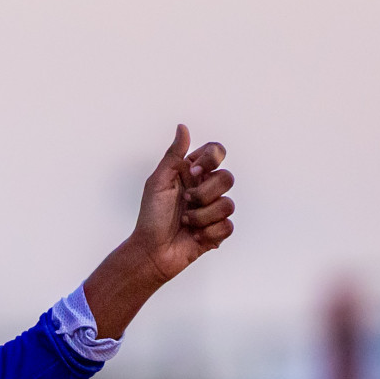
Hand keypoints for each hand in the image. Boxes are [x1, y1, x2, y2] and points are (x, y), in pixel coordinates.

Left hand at [83, 124, 234, 339]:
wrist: (152, 251)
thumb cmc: (151, 217)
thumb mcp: (158, 182)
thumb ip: (174, 155)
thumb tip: (182, 127)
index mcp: (192, 173)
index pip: (216, 152)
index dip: (210, 160)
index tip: (191, 173)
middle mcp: (206, 189)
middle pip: (227, 178)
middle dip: (204, 193)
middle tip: (185, 201)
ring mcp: (214, 210)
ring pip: (228, 204)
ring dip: (201, 216)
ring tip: (185, 222)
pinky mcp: (218, 231)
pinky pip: (227, 226)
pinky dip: (207, 232)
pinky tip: (193, 235)